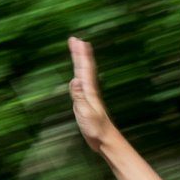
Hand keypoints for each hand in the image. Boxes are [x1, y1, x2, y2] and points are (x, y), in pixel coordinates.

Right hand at [68, 36, 116, 150]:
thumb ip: (79, 97)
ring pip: (84, 74)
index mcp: (89, 91)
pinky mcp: (86, 103)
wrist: (105, 140)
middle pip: (84, 68)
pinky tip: (78, 76)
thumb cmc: (96, 128)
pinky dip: (79, 75)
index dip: (81, 55)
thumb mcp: (85, 112)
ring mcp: (89, 96)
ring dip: (80, 62)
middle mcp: (89, 90)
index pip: (84, 69)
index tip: (77, 41)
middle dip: (80, 53)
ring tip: (77, 51)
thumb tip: (74, 80)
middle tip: (75, 39)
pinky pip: (82, 84)